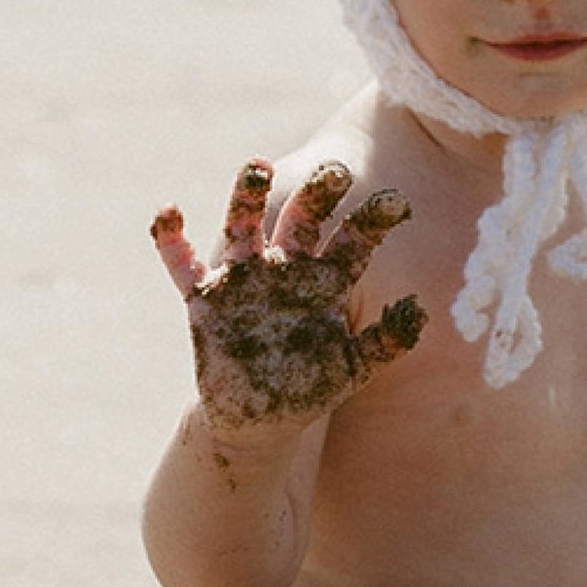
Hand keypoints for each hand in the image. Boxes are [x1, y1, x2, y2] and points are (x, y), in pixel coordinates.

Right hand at [151, 160, 424, 433]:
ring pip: (245, 224)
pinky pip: (183, 264)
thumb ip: (387, 341)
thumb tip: (418, 309)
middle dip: (318, 193)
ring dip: (249, 194)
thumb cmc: (311, 386)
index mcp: (327, 278)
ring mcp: (245, 278)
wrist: (261, 419)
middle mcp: (286, 266)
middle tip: (337, 172)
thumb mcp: (354, 368)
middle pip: (302, 217)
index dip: (374, 220)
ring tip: (259, 166)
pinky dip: (171, 239)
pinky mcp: (206, 299)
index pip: (354, 239)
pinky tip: (168, 212)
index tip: (398, 205)